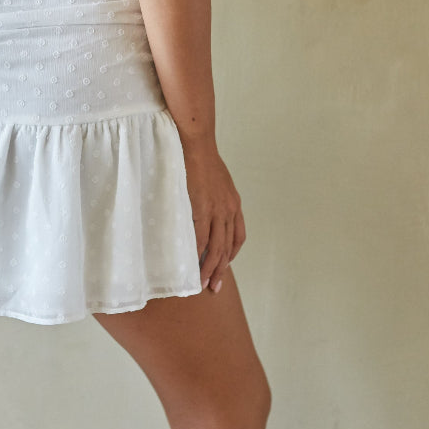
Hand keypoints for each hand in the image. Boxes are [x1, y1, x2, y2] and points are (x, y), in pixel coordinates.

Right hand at [181, 137, 245, 293]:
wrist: (196, 141)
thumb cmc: (201, 156)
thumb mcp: (216, 179)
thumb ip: (214, 195)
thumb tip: (205, 204)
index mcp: (233, 203)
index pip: (238, 236)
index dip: (231, 254)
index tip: (223, 266)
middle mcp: (229, 209)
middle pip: (228, 248)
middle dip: (221, 270)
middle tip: (213, 287)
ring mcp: (216, 210)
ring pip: (216, 248)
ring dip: (209, 268)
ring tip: (202, 283)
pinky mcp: (202, 208)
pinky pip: (200, 238)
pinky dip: (196, 254)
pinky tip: (191, 264)